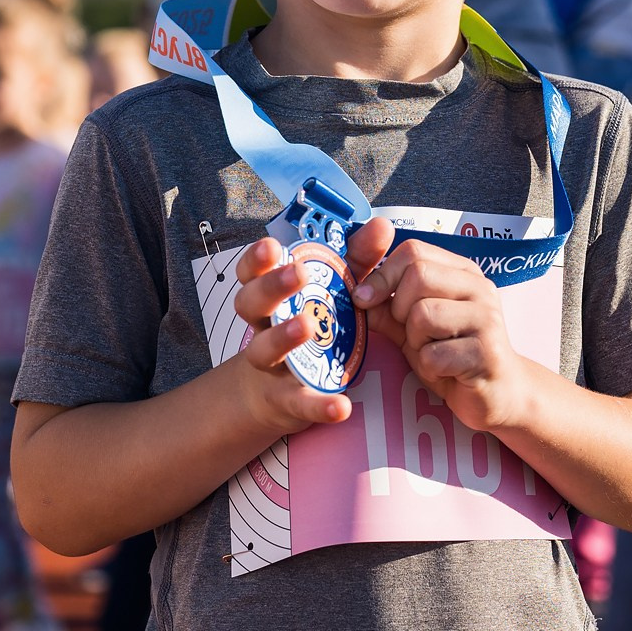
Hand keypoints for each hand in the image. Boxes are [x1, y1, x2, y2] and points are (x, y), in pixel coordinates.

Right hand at [228, 236, 364, 433]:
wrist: (277, 393)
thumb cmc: (311, 327)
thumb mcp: (334, 291)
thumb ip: (357, 260)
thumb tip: (381, 224)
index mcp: (270, 297)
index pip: (251, 273)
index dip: (256, 260)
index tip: (272, 247)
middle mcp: (262, 328)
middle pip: (250, 304)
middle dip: (271, 287)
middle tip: (299, 273)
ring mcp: (272, 365)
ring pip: (262, 351)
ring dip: (281, 337)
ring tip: (306, 326)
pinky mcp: (288, 400)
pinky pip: (300, 403)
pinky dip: (319, 405)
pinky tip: (342, 405)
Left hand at [348, 214, 531, 435]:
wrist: (499, 394)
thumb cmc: (453, 356)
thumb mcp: (414, 328)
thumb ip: (388, 308)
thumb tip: (357, 293)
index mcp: (462, 273)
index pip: (413, 251)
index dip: (381, 275)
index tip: (365, 298)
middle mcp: (479, 288)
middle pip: (418, 276)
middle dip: (399, 309)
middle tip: (411, 333)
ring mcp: (487, 319)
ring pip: (423, 314)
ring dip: (416, 342)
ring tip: (434, 353)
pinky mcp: (487, 353)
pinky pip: (433, 354)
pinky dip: (429, 367)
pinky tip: (446, 372)